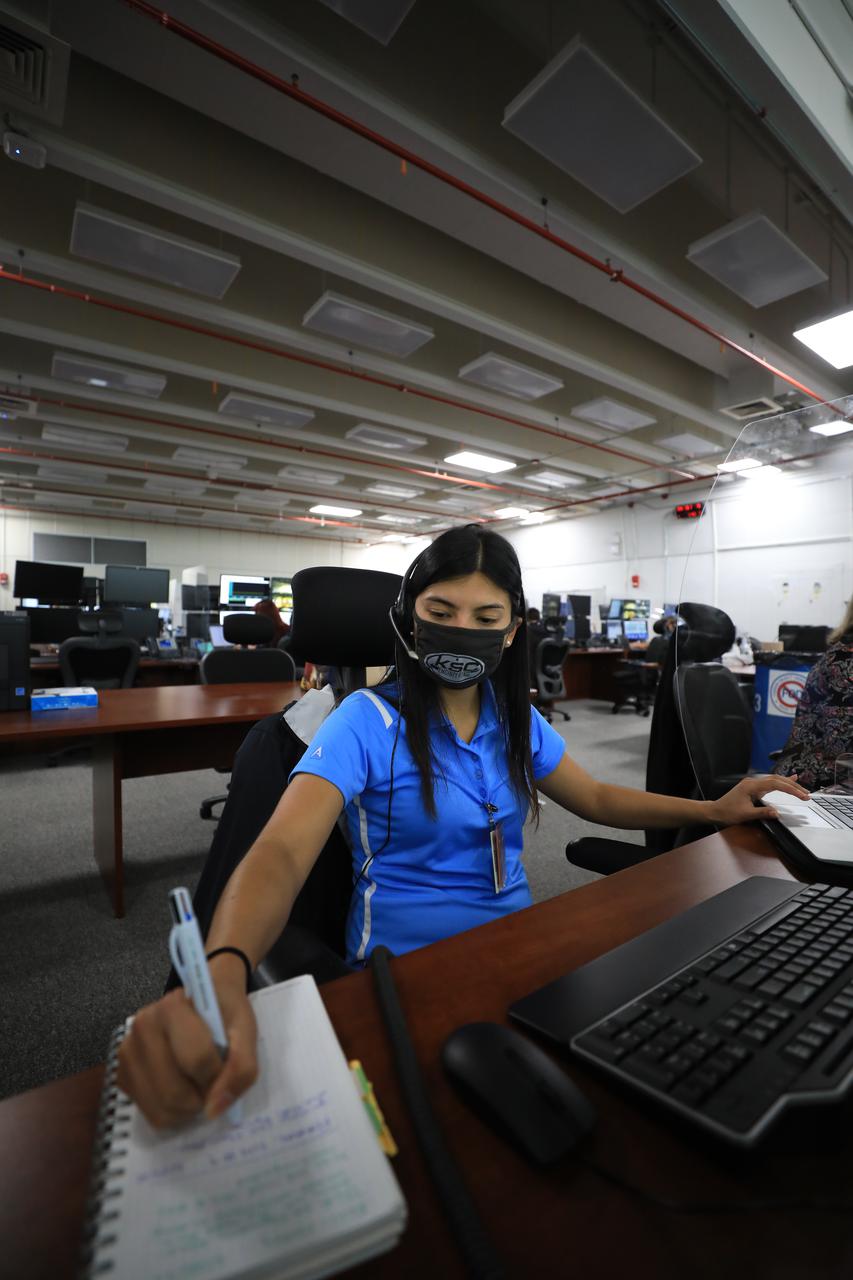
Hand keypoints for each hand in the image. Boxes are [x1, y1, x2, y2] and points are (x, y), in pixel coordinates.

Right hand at [116, 968, 257, 1128]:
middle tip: (213, 1081)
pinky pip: (152, 1114)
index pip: (197, 1060)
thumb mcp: (246, 1030)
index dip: (219, 1075)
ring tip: (199, 1085)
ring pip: (162, 1108)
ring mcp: (128, 1053)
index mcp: (171, 1007)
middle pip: (174, 1092)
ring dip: (190, 1109)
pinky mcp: (123, 1076)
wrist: (202, 1003)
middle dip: (203, 1097)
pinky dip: (174, 1113)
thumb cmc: (224, 1013)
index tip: (227, 1068)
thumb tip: (215, 1109)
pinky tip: (183, 1090)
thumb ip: (241, 1068)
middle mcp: (142, 1027)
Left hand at [708, 774, 809, 826]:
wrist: (715, 811)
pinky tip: (789, 780)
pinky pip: (769, 783)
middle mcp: (753, 782)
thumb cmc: (727, 812)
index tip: (802, 796)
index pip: (776, 784)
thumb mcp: (746, 815)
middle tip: (806, 793)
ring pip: (774, 780)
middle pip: (777, 779)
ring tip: (802, 787)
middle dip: (793, 786)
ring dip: (788, 783)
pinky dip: (780, 782)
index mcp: (752, 786)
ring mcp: (753, 784)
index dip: (791, 789)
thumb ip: (762, 813)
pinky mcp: (753, 788)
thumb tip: (777, 813)